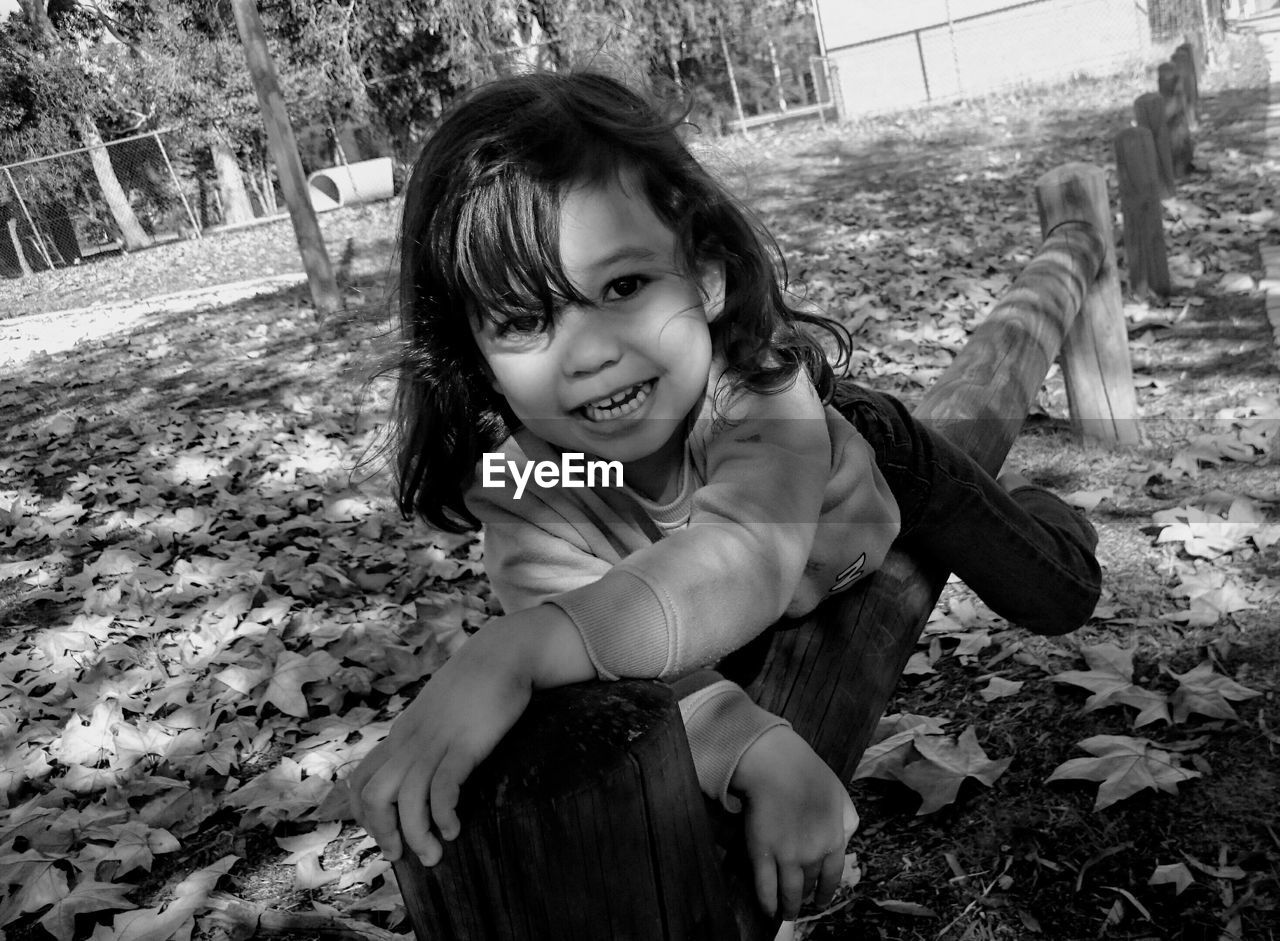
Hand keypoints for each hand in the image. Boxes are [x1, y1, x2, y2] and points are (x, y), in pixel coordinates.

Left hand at [347, 623, 532, 865]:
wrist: (502, 652)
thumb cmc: (475, 684)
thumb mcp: (437, 711)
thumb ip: (425, 736)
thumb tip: (423, 768)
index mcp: (401, 734)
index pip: (361, 780)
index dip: (365, 815)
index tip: (387, 834)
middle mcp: (411, 740)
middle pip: (374, 795)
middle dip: (384, 833)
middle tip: (404, 854)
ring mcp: (436, 741)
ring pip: (407, 798)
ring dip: (416, 835)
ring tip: (434, 855)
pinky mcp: (465, 743)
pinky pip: (443, 786)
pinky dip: (443, 814)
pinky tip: (454, 828)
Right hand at [730, 725, 858, 919]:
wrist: (777, 766)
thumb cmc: (809, 774)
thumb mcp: (840, 795)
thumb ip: (847, 819)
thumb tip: (846, 838)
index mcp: (833, 842)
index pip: (832, 879)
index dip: (826, 894)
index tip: (820, 902)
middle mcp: (813, 856)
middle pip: (810, 886)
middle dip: (805, 899)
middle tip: (799, 906)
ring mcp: (786, 858)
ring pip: (789, 893)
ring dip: (788, 907)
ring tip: (785, 913)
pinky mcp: (761, 855)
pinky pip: (765, 888)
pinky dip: (766, 903)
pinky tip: (767, 909)